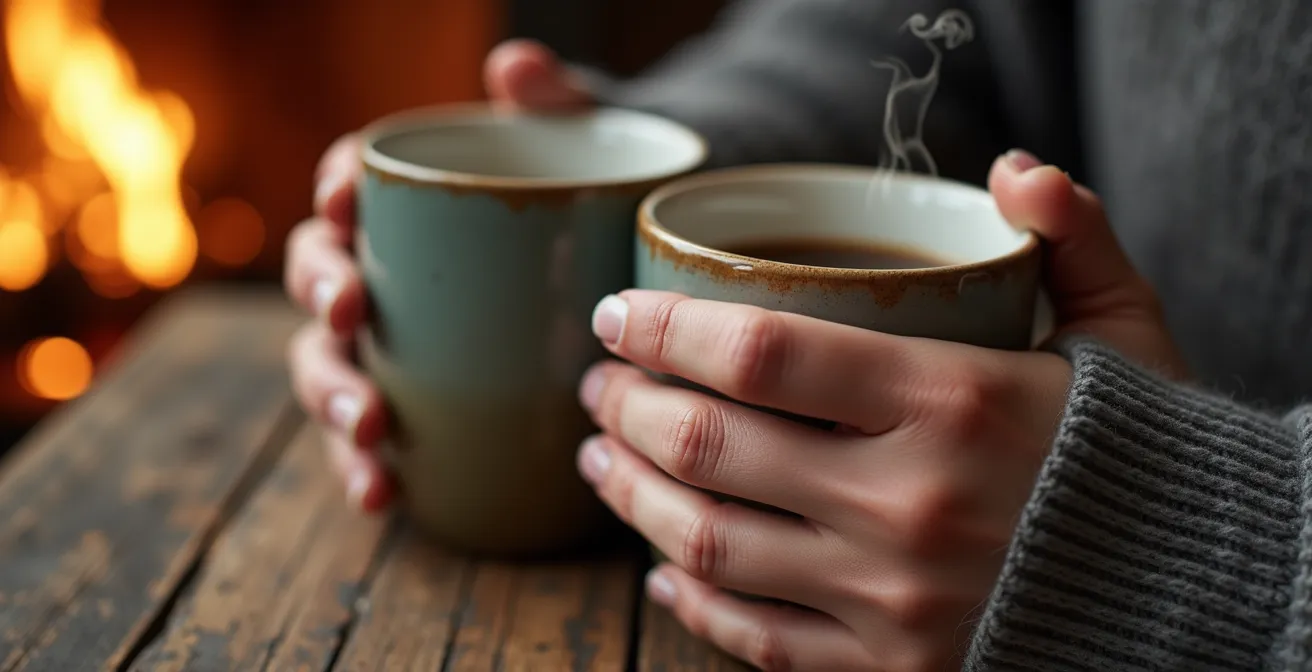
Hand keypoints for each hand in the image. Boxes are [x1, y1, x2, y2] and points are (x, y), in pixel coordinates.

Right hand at [283, 40, 592, 510]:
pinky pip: (375, 438)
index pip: (349, 183)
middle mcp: (388, 272)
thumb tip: (514, 66)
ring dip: (334, 400)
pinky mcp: (419, 404)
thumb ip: (554, 104)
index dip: (332, 190)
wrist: (635, 262)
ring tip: (368, 432)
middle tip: (350, 316)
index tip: (346, 205)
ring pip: (334, 366)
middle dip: (322, 301)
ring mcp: (398, 344)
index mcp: (411, 202)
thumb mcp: (589, 147)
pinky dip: (366, 466)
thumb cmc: (597, 198)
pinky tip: (384, 496)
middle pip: (322, 280)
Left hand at [574, 151, 1185, 670]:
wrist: (1208, 601)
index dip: (665, 327)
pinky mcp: (894, 669)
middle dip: (628, 408)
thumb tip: (1011, 171)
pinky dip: (695, 602)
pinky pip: (760, 639)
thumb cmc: (1150, 456)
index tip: (617, 313)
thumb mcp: (1127, 333)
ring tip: (599, 463)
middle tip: (599, 386)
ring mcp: (895, 598)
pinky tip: (663, 569)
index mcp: (956, 399)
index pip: (760, 351)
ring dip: (634, 498)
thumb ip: (1072, 241)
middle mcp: (911, 501)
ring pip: (713, 544)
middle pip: (712, 445)